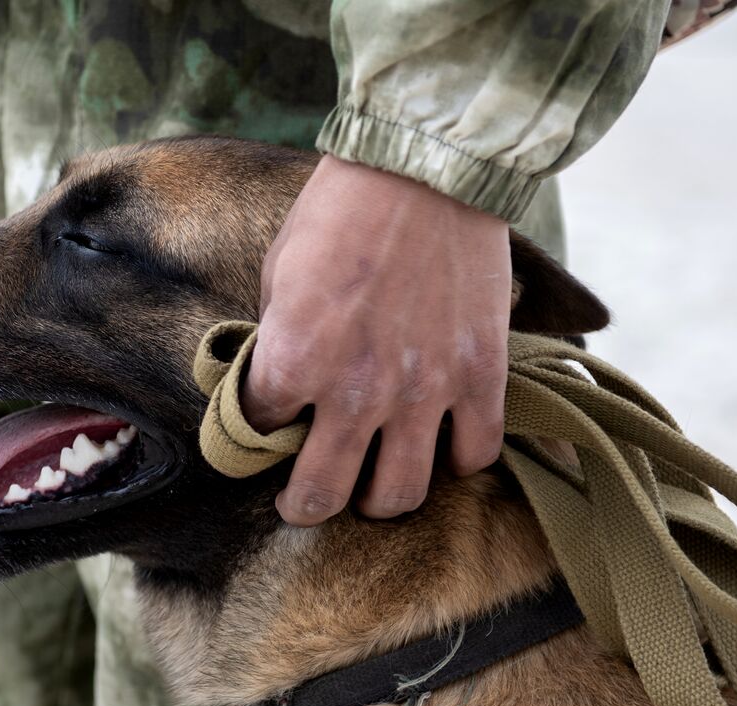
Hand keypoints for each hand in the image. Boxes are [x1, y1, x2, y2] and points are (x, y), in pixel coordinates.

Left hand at [244, 155, 510, 525]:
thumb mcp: (278, 276)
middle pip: (323, 496)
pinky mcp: (480, 379)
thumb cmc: (340, 211)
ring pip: (399, 496)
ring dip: (379, 500)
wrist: (425, 168)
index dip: (256, 430)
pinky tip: (441, 446)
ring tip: (374, 487)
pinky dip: (455, 460)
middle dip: (305, 505)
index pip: (257, 433)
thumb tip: (280, 381)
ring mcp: (422, 392)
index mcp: (293, 361)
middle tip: (305, 501)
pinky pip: (473, 455)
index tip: (264, 425)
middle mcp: (354, 392)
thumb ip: (279, 341)